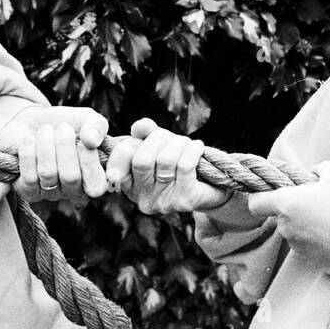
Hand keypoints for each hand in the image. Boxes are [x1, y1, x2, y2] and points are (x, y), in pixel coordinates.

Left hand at [0, 105, 107, 203]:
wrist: (30, 121)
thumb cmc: (64, 123)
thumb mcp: (85, 119)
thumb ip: (97, 126)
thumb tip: (91, 140)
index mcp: (94, 177)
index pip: (97, 186)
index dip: (92, 165)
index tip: (83, 140)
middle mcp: (74, 191)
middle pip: (71, 178)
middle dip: (65, 147)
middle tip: (63, 127)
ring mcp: (51, 193)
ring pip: (49, 174)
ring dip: (46, 146)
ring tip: (46, 129)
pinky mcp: (29, 192)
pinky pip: (29, 177)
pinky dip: (28, 154)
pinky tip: (29, 140)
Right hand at [105, 117, 231, 213]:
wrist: (211, 187)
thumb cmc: (177, 162)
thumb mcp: (158, 145)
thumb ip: (146, 133)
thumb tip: (141, 126)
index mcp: (129, 185)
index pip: (118, 163)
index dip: (129, 144)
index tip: (143, 139)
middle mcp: (142, 198)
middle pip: (142, 160)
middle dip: (158, 139)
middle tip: (170, 137)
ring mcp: (162, 202)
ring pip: (165, 160)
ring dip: (179, 143)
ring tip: (186, 143)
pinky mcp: (184, 201)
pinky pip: (185, 165)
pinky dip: (193, 150)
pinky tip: (197, 147)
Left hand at [248, 161, 329, 280]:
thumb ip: (321, 168)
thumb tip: (315, 173)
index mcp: (286, 204)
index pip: (255, 203)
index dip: (260, 195)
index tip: (275, 191)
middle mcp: (286, 227)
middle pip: (279, 214)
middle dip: (294, 208)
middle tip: (317, 201)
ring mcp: (296, 246)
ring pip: (293, 230)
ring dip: (306, 223)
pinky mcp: (309, 260)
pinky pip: (307, 244)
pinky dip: (316, 239)